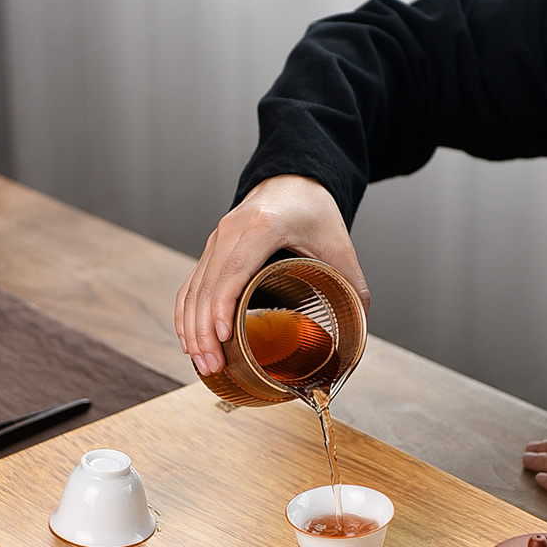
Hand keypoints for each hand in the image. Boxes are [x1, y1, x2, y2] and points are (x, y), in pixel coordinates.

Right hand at [174, 175, 369, 374]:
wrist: (294, 180)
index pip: (234, 270)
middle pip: (207, 286)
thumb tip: (361, 326)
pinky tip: (190, 340)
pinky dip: (186, 314)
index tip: (223, 337)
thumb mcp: (339, 244)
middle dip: (205, 331)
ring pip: (193, 288)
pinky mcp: (211, 249)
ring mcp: (216, 239)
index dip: (223, 305)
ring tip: (202, 363)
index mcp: (263, 227)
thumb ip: (354, 286)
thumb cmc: (314, 209)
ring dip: (192, 328)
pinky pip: (191, 284)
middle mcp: (231, 230)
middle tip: (213, 365)